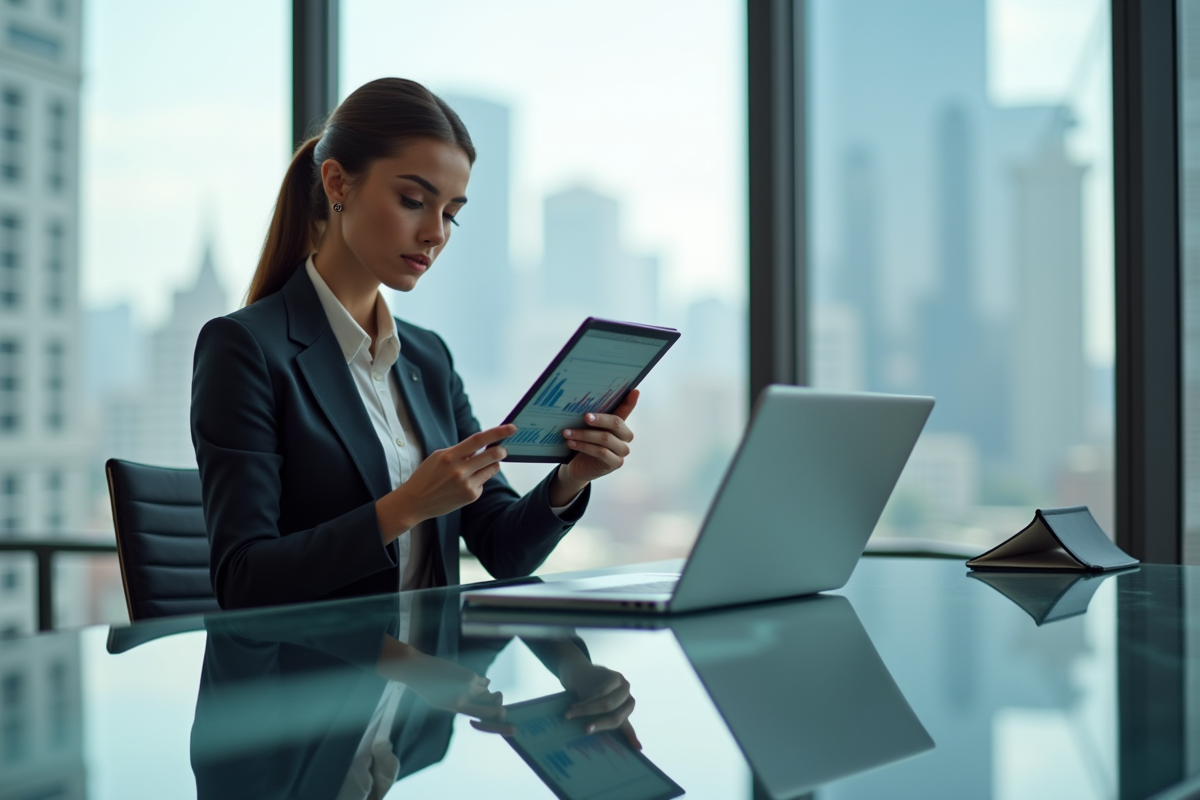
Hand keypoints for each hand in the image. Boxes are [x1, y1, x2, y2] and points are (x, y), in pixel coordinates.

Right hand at [376, 424, 515, 542]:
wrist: (415, 502)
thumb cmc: (427, 475)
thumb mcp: (439, 456)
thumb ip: (461, 450)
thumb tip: (484, 446)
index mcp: (449, 456)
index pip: (479, 440)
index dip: (498, 432)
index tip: (512, 428)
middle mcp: (459, 470)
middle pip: (492, 455)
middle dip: (501, 450)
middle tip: (503, 449)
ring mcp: (466, 485)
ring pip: (492, 469)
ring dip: (491, 464)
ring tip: (478, 467)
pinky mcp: (471, 496)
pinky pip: (483, 482)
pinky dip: (479, 479)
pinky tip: (465, 484)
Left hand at [376, 637, 505, 721]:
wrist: (419, 669)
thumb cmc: (428, 689)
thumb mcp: (441, 703)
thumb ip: (460, 706)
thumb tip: (481, 703)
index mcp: (457, 707)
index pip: (484, 716)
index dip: (499, 722)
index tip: (508, 723)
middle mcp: (465, 696)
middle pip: (491, 703)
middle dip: (497, 704)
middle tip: (498, 703)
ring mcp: (468, 684)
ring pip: (488, 691)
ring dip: (485, 692)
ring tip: (471, 689)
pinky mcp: (469, 673)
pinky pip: (483, 681)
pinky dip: (481, 683)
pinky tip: (470, 681)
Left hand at [551, 390, 639, 502]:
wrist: (577, 467)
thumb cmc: (583, 443)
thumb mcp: (587, 428)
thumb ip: (591, 415)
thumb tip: (584, 396)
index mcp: (620, 424)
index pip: (627, 409)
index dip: (630, 401)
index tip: (634, 391)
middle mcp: (625, 437)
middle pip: (616, 423)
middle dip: (600, 419)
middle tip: (584, 416)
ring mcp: (622, 451)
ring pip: (606, 438)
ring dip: (584, 434)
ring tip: (567, 432)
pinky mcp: (615, 463)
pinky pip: (601, 452)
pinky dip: (585, 446)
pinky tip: (572, 443)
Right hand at [561, 662, 640, 748]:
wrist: (580, 672)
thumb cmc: (592, 695)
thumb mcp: (603, 711)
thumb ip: (616, 724)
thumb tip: (634, 748)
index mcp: (627, 707)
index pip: (625, 726)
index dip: (627, 737)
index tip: (632, 748)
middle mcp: (628, 696)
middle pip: (616, 716)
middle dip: (599, 724)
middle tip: (585, 730)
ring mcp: (622, 685)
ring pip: (606, 705)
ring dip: (586, 712)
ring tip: (570, 715)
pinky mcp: (613, 676)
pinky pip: (598, 693)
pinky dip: (585, 702)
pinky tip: (574, 706)